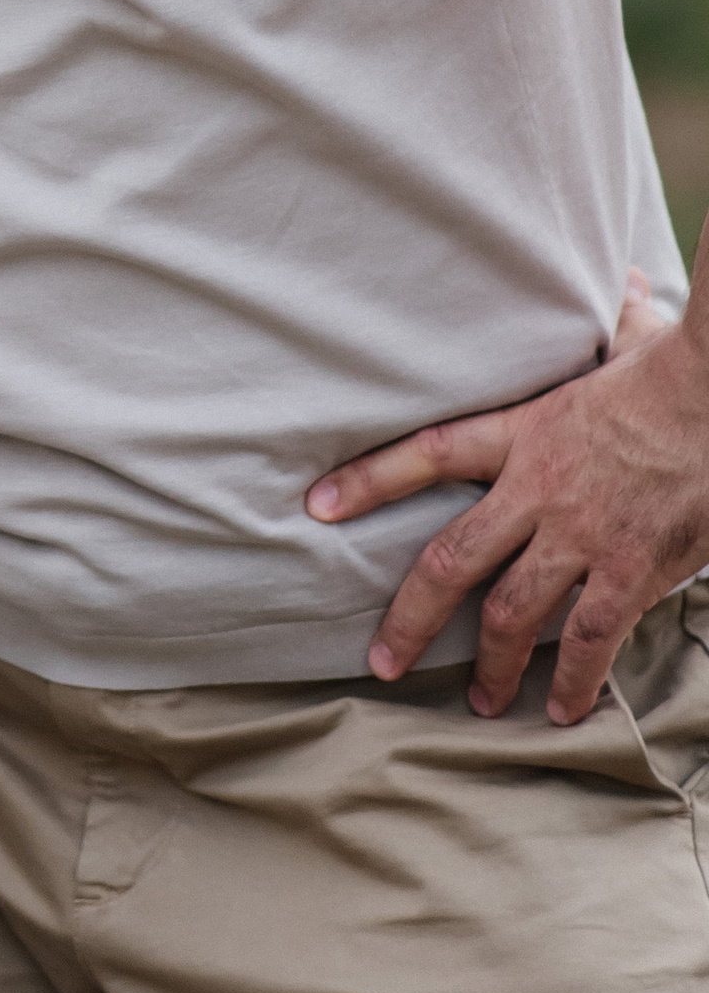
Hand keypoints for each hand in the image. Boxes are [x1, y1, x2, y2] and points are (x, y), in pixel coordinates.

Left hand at [306, 272, 708, 721]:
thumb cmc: (681, 371)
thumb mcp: (633, 341)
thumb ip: (612, 322)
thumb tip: (622, 281)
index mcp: (524, 433)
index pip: (427, 453)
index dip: (369, 480)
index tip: (319, 505)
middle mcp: (537, 490)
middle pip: (449, 560)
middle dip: (410, 617)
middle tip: (383, 661)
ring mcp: (580, 536)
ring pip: (509, 615)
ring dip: (490, 667)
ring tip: (481, 703)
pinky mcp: (629, 571)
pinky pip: (587, 640)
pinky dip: (572, 682)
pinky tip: (562, 710)